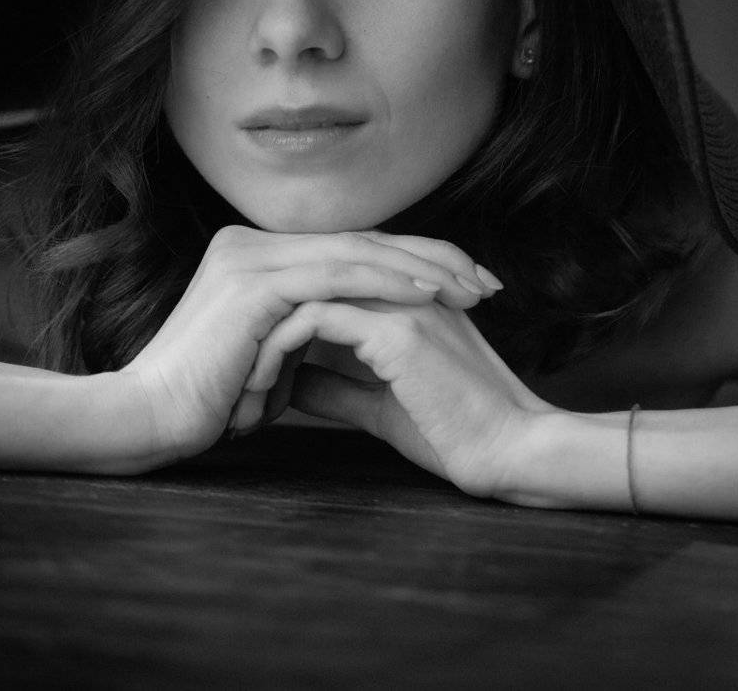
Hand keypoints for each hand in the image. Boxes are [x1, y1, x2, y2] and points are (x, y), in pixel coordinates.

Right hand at [116, 226, 499, 466]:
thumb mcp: (270, 356)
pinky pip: (337, 275)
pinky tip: (428, 295)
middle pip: (362, 240)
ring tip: (471, 287)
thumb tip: (356, 338)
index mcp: (256, 255)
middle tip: (486, 280)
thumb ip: (307, 334)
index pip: (351, 247)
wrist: (147, 418)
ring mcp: (252, 257)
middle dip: (431, 258)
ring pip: (357, 251)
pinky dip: (388, 281)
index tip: (465, 283)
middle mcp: (252, 244)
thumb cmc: (206, 402)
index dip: (412, 260)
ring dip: (422, 268)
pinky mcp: (255, 283)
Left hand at [243, 297, 557, 496]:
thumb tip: (289, 381)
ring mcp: (400, 302)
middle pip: (303, 284)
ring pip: (302, 295)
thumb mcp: (380, 405)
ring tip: (239, 391)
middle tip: (227, 376)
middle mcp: (398, 288)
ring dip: (260, 342)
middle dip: (258, 329)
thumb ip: (337, 385)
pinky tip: (262, 389)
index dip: (275, 325)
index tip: (245, 373)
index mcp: (398, 298)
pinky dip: (278, 351)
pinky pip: (314, 320)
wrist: (510, 453)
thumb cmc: (455, 433)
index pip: (317, 288)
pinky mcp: (398, 329)